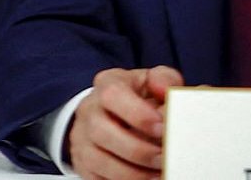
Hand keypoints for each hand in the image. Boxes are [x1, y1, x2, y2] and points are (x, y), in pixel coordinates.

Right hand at [65, 66, 183, 179]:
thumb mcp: (151, 83)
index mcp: (107, 84)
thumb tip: (168, 90)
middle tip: (164, 157)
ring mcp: (83, 138)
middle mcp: (90, 110)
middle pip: (101, 130)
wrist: (111, 115)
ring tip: (159, 174)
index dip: (138, 113)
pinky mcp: (84, 164)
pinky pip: (97, 177)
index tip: (162, 128)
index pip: (112, 94)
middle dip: (138, 149)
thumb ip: (165, 80)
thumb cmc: (137, 99)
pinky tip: (145, 179)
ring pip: (98, 159)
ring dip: (133, 172)